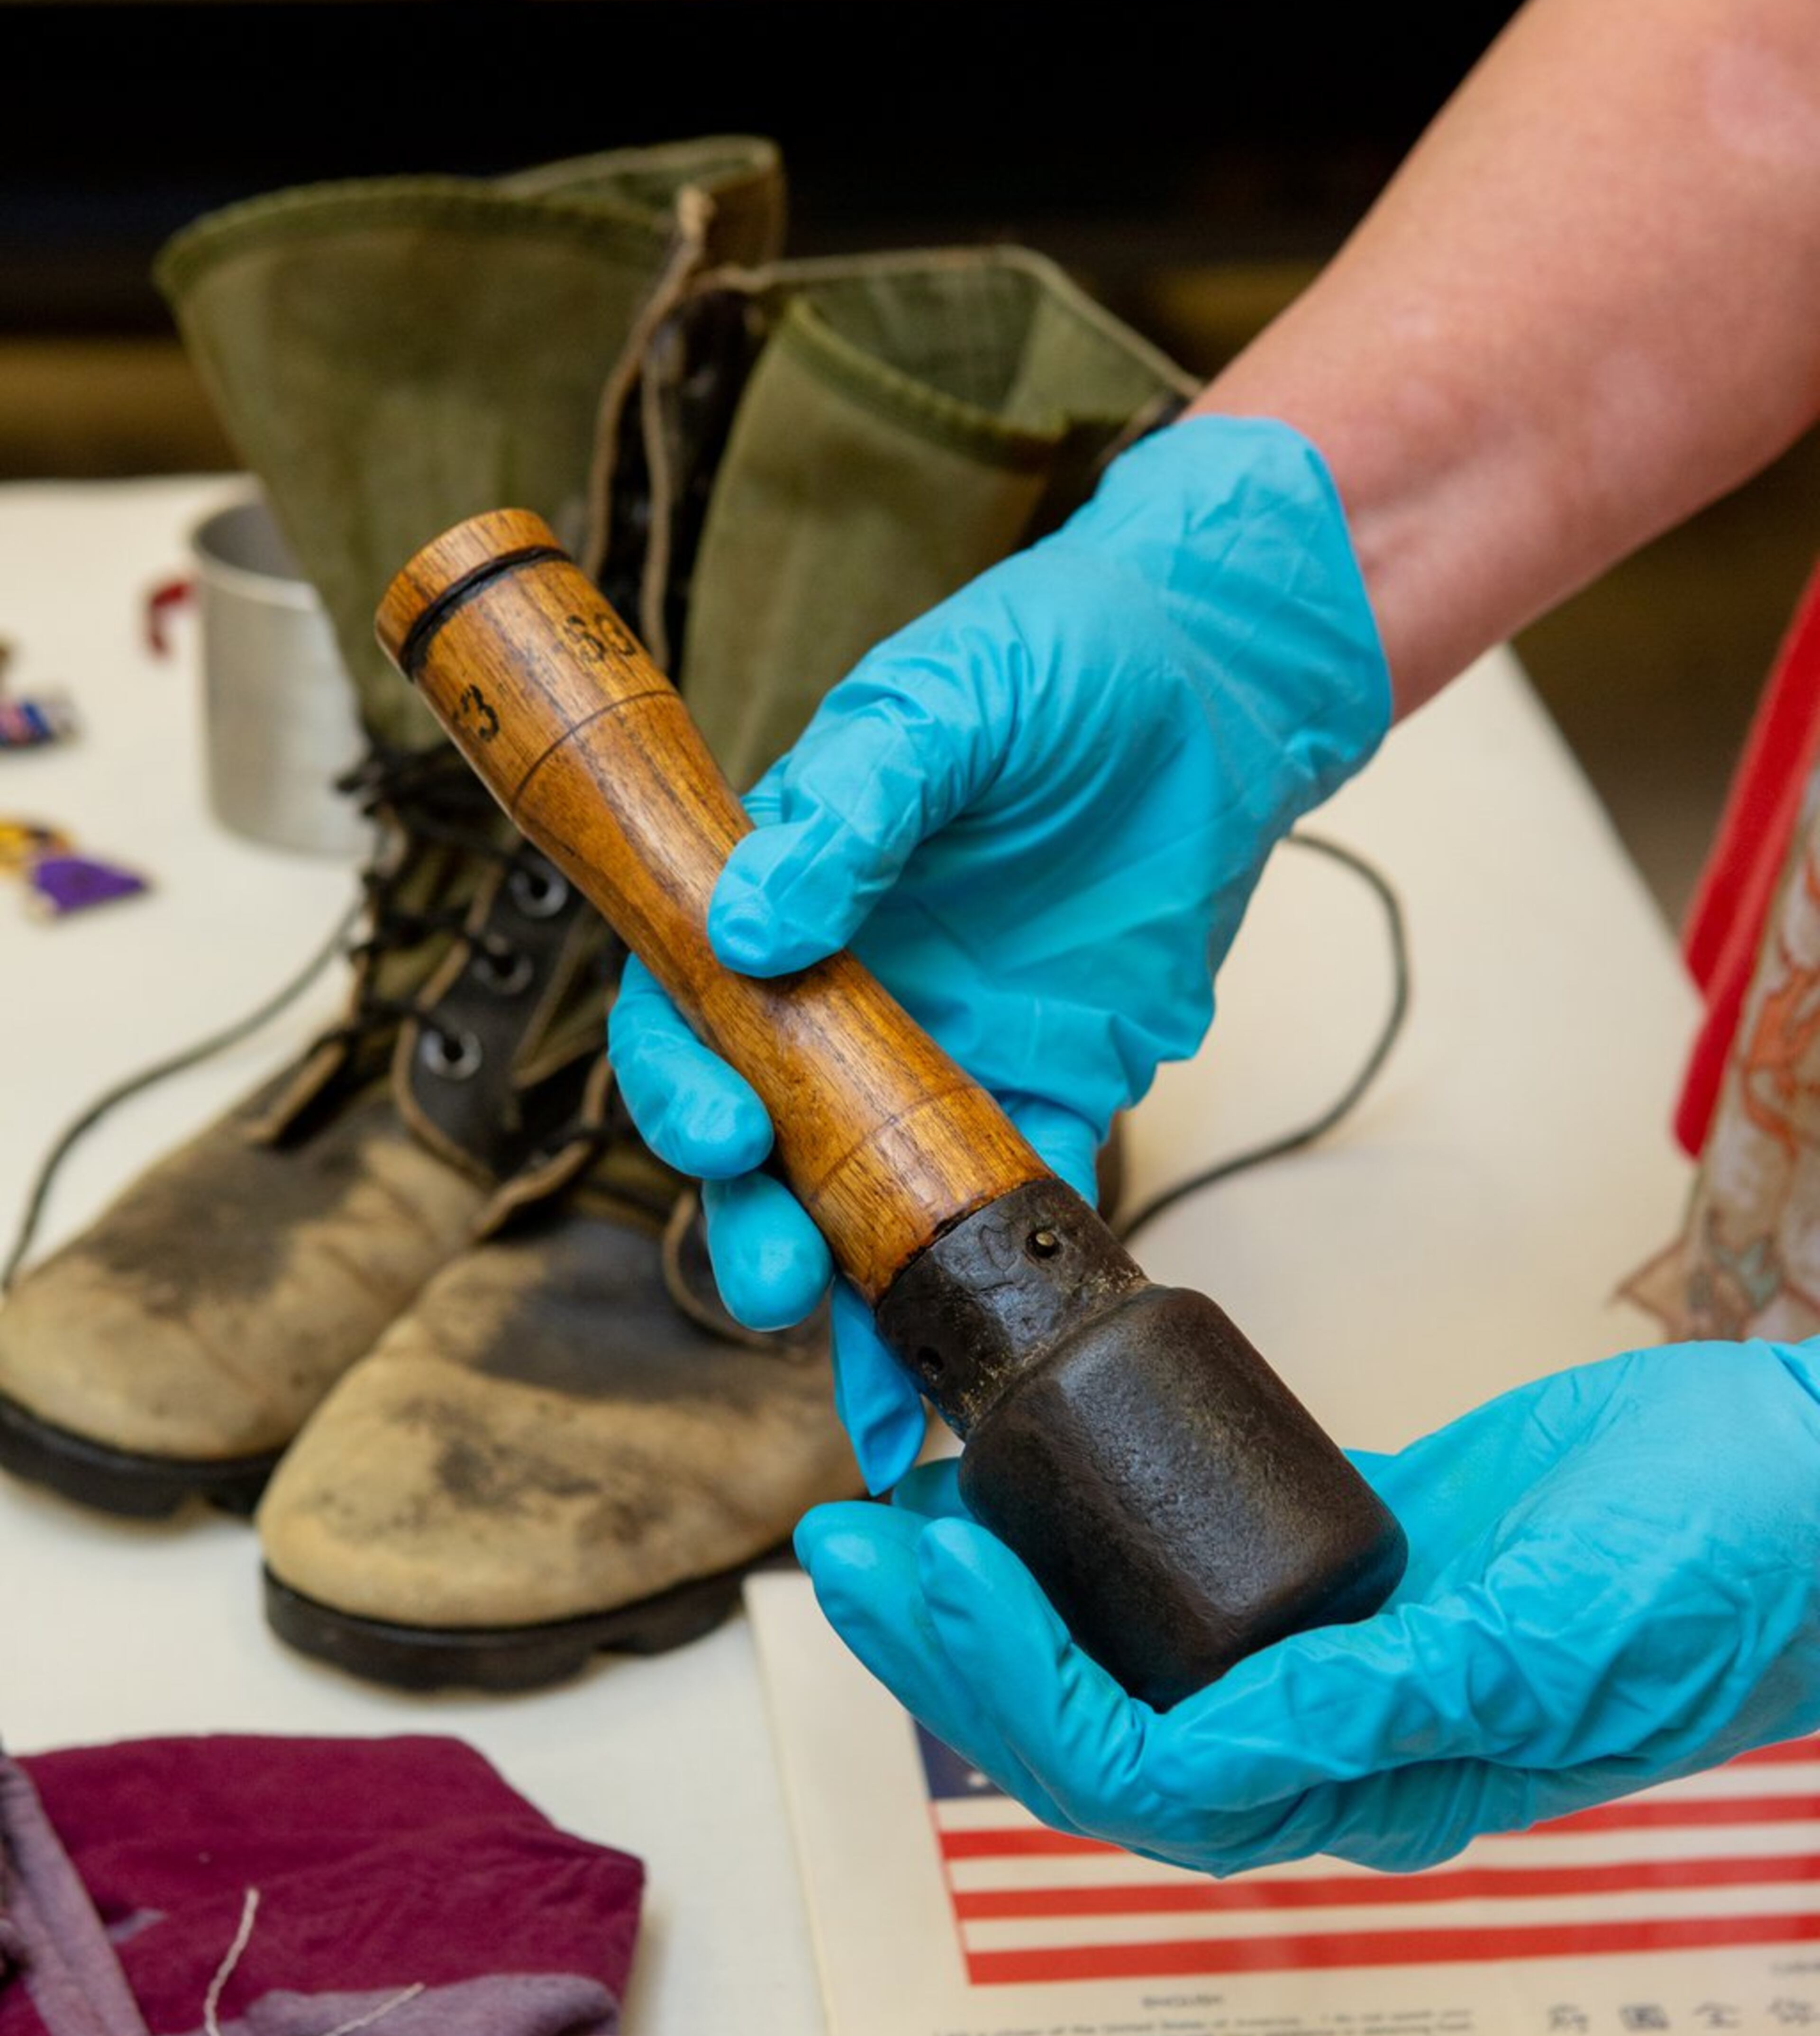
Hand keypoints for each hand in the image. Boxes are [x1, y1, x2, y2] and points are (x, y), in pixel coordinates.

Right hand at [610, 415, 1389, 1488]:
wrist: (1222, 684)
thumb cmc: (1061, 659)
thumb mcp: (945, 705)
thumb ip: (852, 807)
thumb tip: (753, 923)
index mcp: (786, 896)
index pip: (689, 1008)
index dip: (682, 1080)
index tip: (723, 1127)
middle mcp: (846, 992)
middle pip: (766, 1134)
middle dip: (755, 1221)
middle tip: (772, 1282)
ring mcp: (944, 1053)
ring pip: (869, 1196)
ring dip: (851, 1290)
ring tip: (859, 1375)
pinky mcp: (1048, 1090)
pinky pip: (1006, 1206)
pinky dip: (985, 1290)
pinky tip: (960, 1376)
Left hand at [793, 1340, 1819, 1870]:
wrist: (1809, 1486)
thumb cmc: (1725, 1576)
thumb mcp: (1561, 1639)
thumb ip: (1399, 1701)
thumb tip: (1235, 1746)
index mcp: (1375, 1785)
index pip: (1141, 1774)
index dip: (1011, 1689)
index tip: (919, 1577)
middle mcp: (1330, 1741)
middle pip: (1091, 1729)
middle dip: (956, 1650)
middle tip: (844, 1547)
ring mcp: (1329, 1653)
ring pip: (1115, 1655)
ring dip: (996, 1599)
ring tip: (895, 1515)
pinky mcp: (1342, 1561)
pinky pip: (1178, 1572)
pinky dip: (1081, 1537)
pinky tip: (1010, 1484)